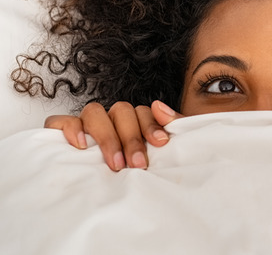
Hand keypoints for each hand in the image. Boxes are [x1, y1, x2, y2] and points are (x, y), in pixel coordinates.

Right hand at [43, 100, 181, 170]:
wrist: (104, 205)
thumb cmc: (141, 173)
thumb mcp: (162, 152)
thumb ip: (171, 126)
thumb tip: (159, 106)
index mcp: (133, 123)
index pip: (142, 112)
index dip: (152, 125)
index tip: (161, 143)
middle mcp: (110, 121)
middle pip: (121, 111)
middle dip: (132, 138)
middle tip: (138, 164)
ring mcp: (85, 125)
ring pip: (94, 112)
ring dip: (107, 137)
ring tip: (115, 164)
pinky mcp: (59, 133)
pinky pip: (59, 121)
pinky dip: (71, 129)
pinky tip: (81, 145)